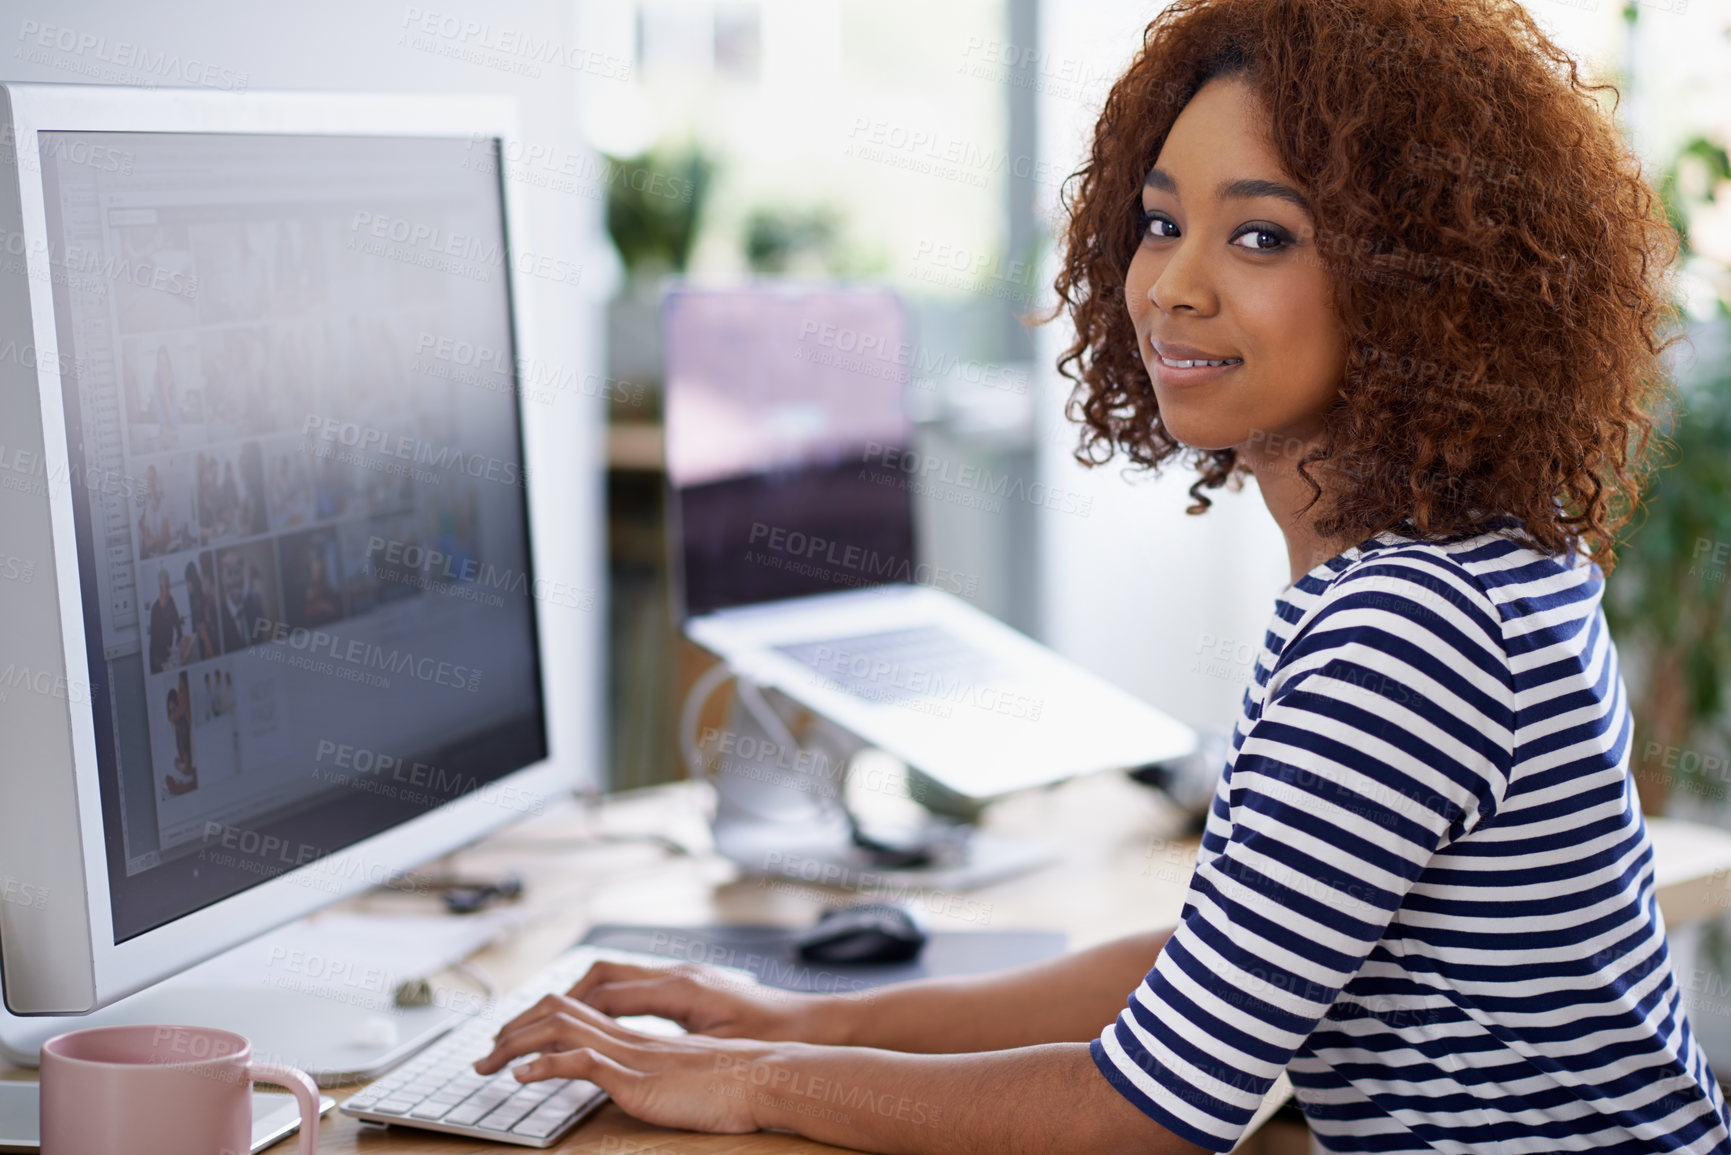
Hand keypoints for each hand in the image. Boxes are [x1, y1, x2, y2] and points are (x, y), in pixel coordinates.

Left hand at [472, 991, 778, 1133]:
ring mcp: (631, 1052)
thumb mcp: (686, 1076)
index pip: (578, 1010)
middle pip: (557, 1010)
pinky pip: (581, 1062)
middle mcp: (629, 1034)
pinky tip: (522, 1077)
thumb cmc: (736, 1082)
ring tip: (488, 1063)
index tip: (513, 1040)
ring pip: (560, 1029)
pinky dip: (545, 1066)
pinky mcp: (636, 1076)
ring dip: (516, 1044)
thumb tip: (641, 1083)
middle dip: (514, 1028)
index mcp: (639, 1034)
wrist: (765, 1077)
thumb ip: (660, 1073)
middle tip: (485, 1053)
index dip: (538, 1019)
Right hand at [557, 960, 835, 1042]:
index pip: (603, 994)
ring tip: (547, 1023)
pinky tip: (596, 1020)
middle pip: (598, 977)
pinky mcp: (688, 985)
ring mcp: (680, 976)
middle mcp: (674, 976)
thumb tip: (626, 1062)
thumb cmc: (769, 1039)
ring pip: (612, 976)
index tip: (530, 1036)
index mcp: (678, 989)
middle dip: (557, 1001)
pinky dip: (605, 999)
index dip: (563, 1016)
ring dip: (578, 997)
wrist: (808, 1028)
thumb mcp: (717, 1051)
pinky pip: (633, 985)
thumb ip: (671, 1054)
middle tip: (522, 1027)